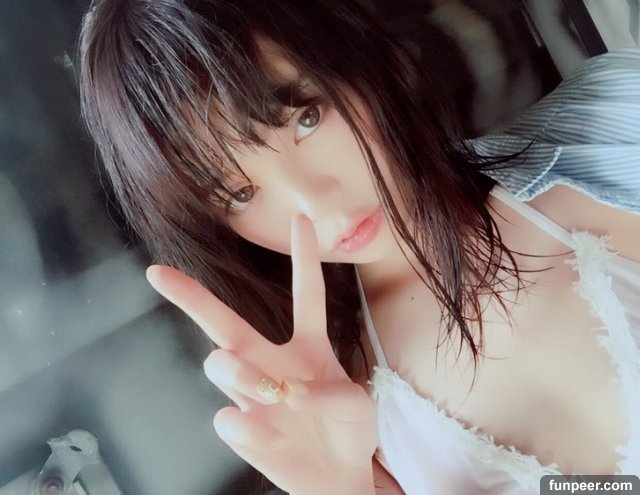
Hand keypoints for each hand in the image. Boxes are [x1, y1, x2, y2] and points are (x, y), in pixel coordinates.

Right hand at [145, 214, 377, 493]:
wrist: (337, 478)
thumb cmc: (348, 430)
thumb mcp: (357, 404)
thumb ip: (330, 393)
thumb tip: (289, 392)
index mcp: (309, 346)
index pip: (306, 295)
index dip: (304, 257)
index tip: (301, 218)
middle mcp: (272, 363)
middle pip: (226, 323)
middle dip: (191, 297)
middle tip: (158, 275)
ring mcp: (254, 396)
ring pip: (220, 363)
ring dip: (237, 370)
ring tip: (269, 389)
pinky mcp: (244, 430)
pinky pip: (228, 417)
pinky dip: (246, 422)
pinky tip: (262, 430)